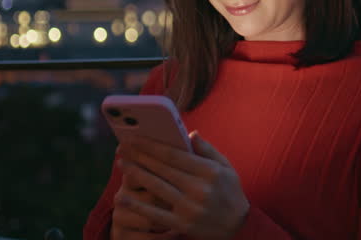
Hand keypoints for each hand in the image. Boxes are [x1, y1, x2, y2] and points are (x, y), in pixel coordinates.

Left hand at [116, 131, 249, 239]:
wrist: (238, 227)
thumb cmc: (230, 192)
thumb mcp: (226, 167)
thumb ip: (208, 150)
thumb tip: (190, 133)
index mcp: (209, 171)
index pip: (175, 154)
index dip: (152, 145)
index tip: (136, 138)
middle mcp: (199, 188)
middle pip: (163, 168)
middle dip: (140, 156)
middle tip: (123, 147)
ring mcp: (189, 207)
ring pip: (157, 187)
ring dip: (136, 174)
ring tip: (122, 164)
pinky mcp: (182, 224)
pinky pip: (155, 213)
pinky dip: (137, 205)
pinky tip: (123, 197)